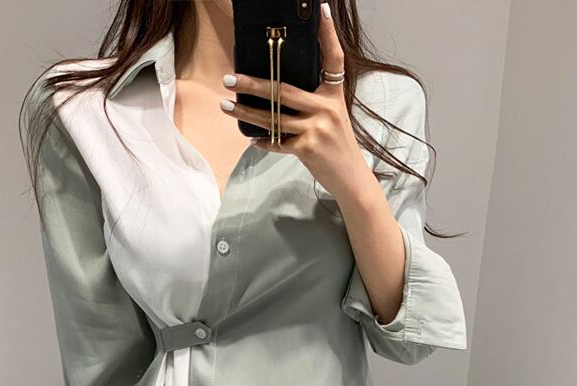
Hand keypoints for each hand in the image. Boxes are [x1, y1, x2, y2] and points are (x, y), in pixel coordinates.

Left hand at [219, 1, 369, 198]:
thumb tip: (278, 91)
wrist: (350, 177)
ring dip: (245, 111)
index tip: (322, 9)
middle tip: (229, 77)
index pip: (333, 57)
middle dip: (252, 83)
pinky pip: (276, 142)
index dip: (328, 33)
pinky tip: (250, 138)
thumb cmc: (338, 145)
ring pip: (273, 117)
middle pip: (283, 90)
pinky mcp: (307, 148)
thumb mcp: (333, 116)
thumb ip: (313, 101)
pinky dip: (262, 141)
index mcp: (334, 94)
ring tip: (226, 105)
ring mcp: (317, 128)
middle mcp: (326, 108)